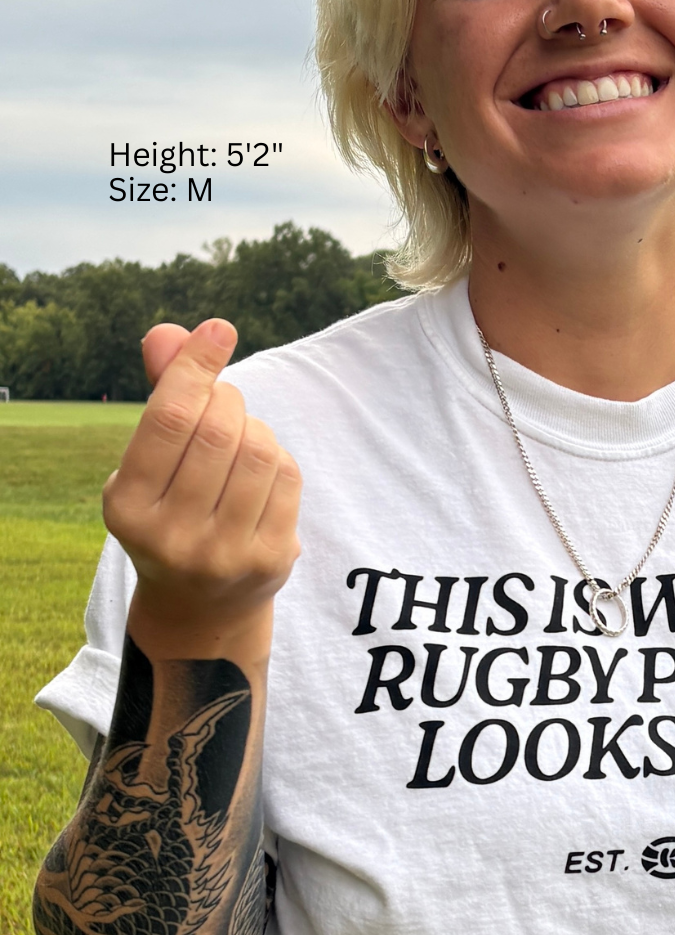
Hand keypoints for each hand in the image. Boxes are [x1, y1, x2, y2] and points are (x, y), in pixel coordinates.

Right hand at [103, 319, 301, 650]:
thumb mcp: (151, 462)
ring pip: (258, 449)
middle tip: (222, 402)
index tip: (219, 329)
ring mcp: (224, 553)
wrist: (201, 605)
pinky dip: (276, 454)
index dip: (196, 367)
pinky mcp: (271, 559)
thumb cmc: (171, 510)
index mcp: (128, 508)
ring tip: (239, 436)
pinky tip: (259, 467)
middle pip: (218, 430)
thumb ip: (161, 395)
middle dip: (227, 399)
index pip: (168, 419)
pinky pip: (287, 475)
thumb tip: (167, 332)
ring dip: (254, 425)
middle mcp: (170, 536)